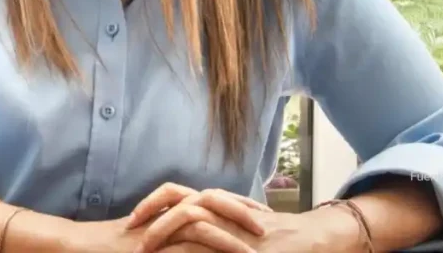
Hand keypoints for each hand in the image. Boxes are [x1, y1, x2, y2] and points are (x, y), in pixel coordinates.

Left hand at [127, 183, 351, 252]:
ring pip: (192, 218)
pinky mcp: (242, 245)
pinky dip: (190, 251)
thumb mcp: (237, 226)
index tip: (131, 221)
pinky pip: (212, 244)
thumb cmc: (274, 236)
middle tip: (131, 232)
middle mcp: (223, 209)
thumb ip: (212, 226)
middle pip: (179, 200)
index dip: (152, 203)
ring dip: (165, 233)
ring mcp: (234, 226)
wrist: (312, 238)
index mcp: (217, 204)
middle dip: (150, 214)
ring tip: (146, 249)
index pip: (176, 194)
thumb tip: (180, 238)